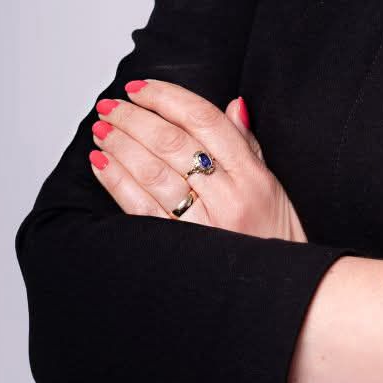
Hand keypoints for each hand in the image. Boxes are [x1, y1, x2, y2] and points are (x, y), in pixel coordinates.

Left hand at [89, 80, 308, 239]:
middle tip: (111, 105)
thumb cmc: (276, 240)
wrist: (281, 295)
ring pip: (153, 173)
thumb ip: (248, 145)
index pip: (205, 120)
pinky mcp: (181, 250)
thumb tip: (233, 106)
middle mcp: (229, 197)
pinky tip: (102, 165)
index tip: (140, 88)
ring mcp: (205, 225)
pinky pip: (141, 209)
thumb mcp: (273, 188)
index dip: (167, 98)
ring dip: (121, 146)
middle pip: (173, 143)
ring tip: (102, 130)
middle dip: (135, 118)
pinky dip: (117, 182)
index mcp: (253, 176)